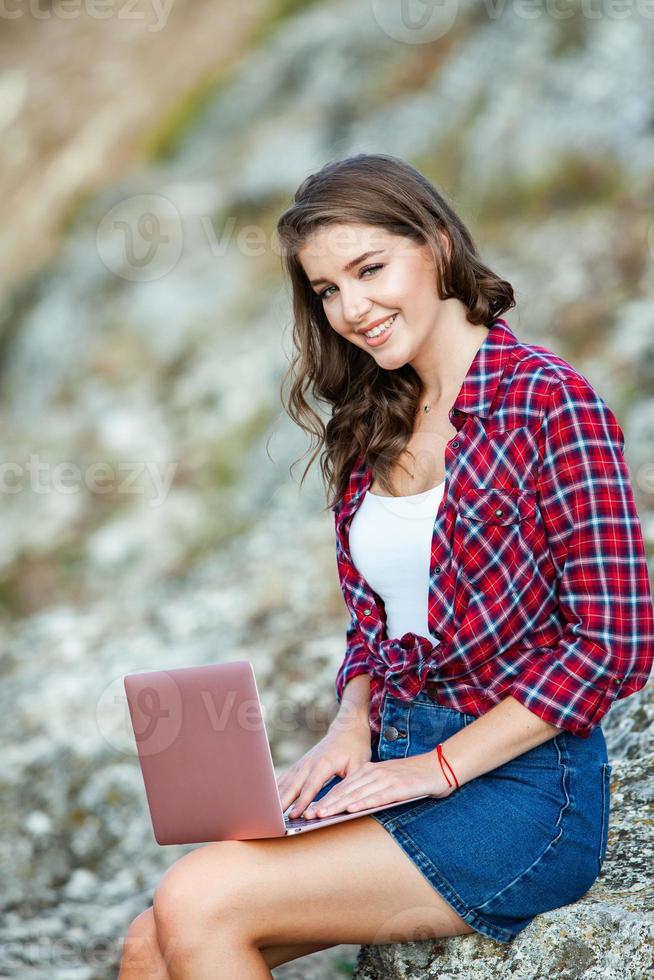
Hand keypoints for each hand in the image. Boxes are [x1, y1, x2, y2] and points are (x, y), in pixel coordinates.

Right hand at [277, 718, 371, 818]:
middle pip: (293, 785)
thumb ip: (351, 785)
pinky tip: (270, 799)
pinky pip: (286, 778)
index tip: (294, 815)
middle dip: (283, 802)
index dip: (302, 802)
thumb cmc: (355, 747)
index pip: (311, 787)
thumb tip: (346, 803)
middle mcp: (310, 763)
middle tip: (273, 818)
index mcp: (324, 763)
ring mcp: (303, 763)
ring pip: (286, 782)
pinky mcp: (301, 764)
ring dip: (277, 796)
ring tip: (268, 812)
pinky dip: (278, 789)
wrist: (348, 727)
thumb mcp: (359, 765)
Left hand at [301, 750, 454, 818]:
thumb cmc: (414, 778)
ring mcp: (387, 779)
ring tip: (322, 814)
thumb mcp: (388, 781)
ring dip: (338, 804)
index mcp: (370, 771)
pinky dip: (363, 802)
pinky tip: (351, 809)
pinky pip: (378, 796)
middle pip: (346, 790)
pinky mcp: (400, 786)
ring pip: (358, 793)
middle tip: (308, 815)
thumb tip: (351, 805)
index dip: (326, 798)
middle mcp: (376, 773)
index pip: (343, 787)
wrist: (440, 766)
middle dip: (326, 803)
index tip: (310, 810)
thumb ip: (371, 790)